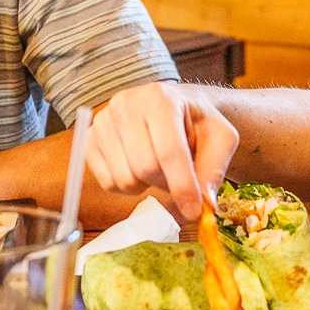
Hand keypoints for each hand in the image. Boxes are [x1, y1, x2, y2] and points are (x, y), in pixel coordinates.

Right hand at [85, 81, 237, 220]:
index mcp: (160, 98)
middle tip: (179, 180)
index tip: (194, 211)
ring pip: (124, 179)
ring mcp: (103, 122)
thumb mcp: (221, 139)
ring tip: (159, 169)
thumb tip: (205, 206)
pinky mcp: (89, 140)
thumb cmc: (197, 123)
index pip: (169, 151)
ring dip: (147, 186)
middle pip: (145, 167)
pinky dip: (127, 187)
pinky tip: (139, 169)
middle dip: (167, 184)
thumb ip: (213, 170)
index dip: (183, 186)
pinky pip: (107, 183)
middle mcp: (125, 104)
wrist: (175, 108)